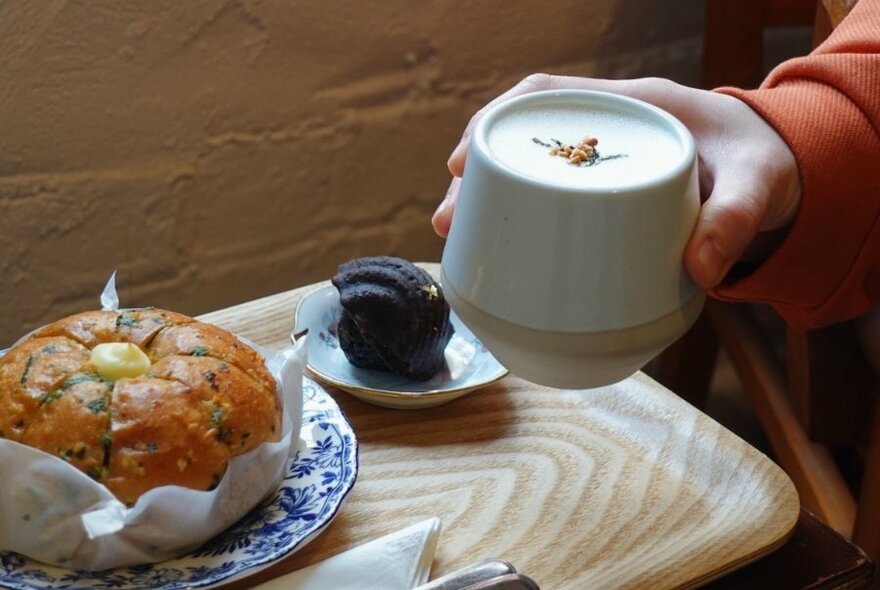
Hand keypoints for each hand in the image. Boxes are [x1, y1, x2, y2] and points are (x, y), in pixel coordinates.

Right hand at [432, 74, 802, 289]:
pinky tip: (498, 250)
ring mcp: (600, 159)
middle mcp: (607, 127)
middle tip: (448, 218)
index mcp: (634, 105)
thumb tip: (698, 272)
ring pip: (528, 166)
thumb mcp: (759, 184)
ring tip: (454, 235)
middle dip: (477, 170)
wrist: (783, 172)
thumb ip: (736, 220)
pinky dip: (517, 217)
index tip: (463, 161)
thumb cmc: (765, 164)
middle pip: (522, 135)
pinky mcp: (602, 193)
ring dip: (487, 197)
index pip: (548, 94)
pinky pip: (548, 195)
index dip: (497, 123)